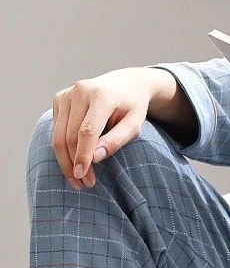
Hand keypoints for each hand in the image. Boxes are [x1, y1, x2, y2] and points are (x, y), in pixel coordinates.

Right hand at [50, 67, 176, 190]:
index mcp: (102, 95)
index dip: (83, 155)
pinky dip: (62, 148)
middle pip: (69, 135)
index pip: (87, 131)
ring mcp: (67, 94)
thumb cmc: (132, 106)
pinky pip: (56, 130)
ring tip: (78, 179)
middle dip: (75, 162)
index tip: (83, 175)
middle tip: (85, 183)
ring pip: (58, 135)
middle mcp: (80, 91)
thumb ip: (117, 140)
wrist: (126, 84)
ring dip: (65, 160)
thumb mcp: (135, 124)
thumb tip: (95, 158)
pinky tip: (73, 161)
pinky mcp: (59, 99)